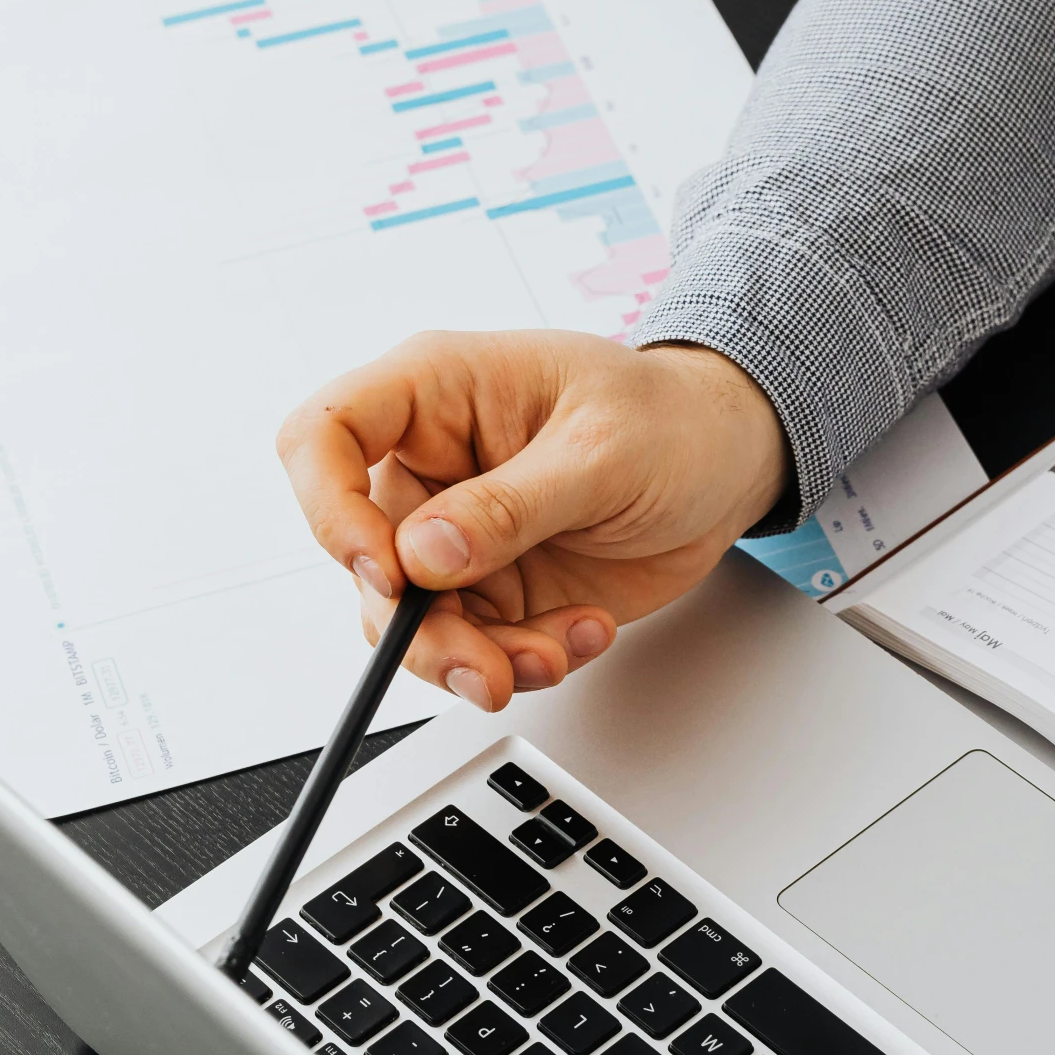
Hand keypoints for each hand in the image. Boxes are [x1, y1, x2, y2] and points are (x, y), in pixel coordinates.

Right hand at [277, 327, 790, 710]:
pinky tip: (579, 633)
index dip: (329, 508)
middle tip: (484, 664)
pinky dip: (522, 661)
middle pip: (364, 558)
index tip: (386, 570)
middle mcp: (432, 465)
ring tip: (550, 652)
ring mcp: (458, 533)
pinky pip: (472, 647)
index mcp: (437, 391)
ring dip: (474, 658)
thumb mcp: (602, 451)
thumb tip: (424, 553)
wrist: (729, 464)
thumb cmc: (671, 420)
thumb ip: (510, 505)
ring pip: (411, 621)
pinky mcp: (493, 587)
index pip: (324, 436)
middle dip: (421, 628)